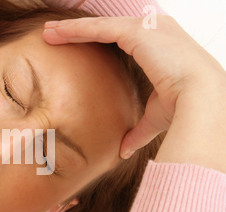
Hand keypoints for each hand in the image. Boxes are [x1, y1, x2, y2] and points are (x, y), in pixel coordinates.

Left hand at [42, 16, 225, 164]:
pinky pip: (97, 28)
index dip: (97, 40)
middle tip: (55, 33)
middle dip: (79, 29)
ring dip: (70, 28)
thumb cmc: (185, 107)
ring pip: (98, 25)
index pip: (121, 37)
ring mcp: (146, 27)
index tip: (77, 44)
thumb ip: (138, 130)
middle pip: (107, 27)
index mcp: (161, 44)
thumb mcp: (156, 117)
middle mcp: (155, 29)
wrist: (200, 100)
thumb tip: (124, 150)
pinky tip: (56, 33)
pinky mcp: (136, 31)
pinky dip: (74, 30)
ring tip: (48, 32)